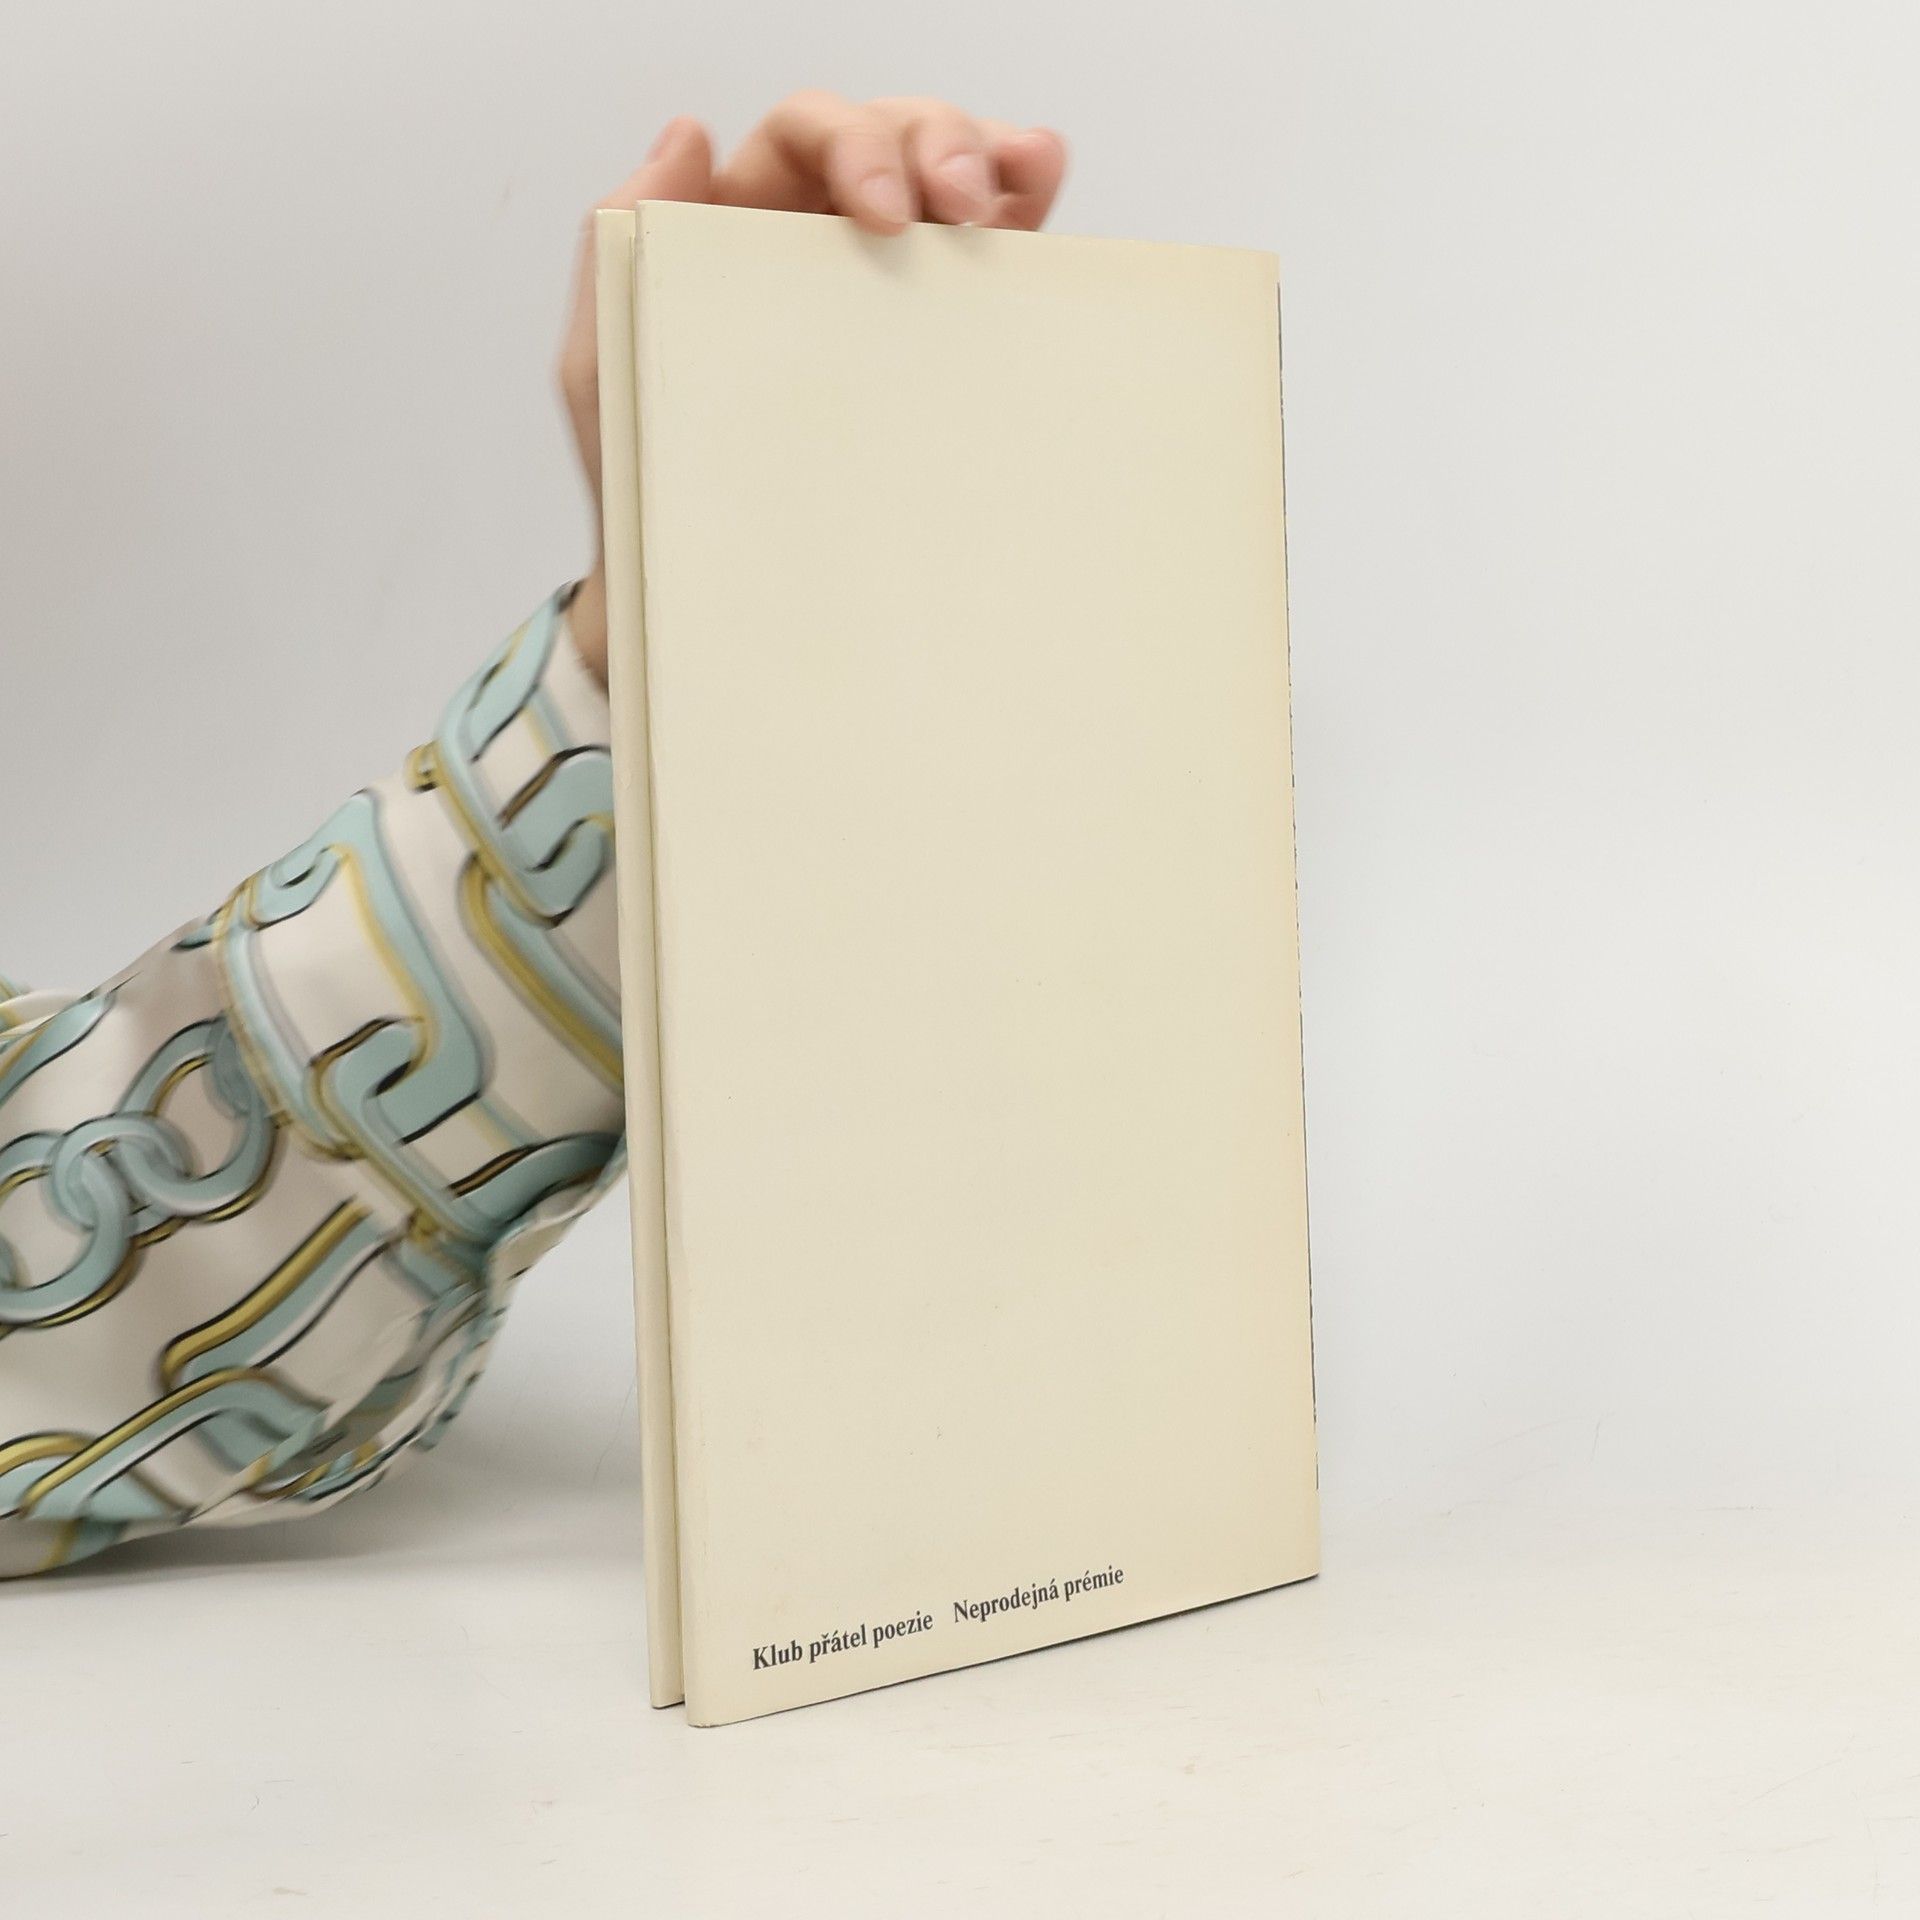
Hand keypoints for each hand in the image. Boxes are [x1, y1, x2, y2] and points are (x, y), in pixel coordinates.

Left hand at [558, 95, 1068, 679]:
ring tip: (1005, 192)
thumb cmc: (653, 482)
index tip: (883, 210)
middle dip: (933, 142)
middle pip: (889, 135)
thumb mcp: (605, 367)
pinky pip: (996, 241)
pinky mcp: (947, 328)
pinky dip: (1025, 189)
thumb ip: (617, 246)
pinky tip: (1039, 173)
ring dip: (987, 154)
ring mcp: (892, 280)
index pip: (804, 137)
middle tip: (959, 204)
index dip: (850, 142)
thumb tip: (685, 137)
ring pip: (949, 169)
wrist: (715, 591)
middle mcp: (821, 237)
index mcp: (742, 227)